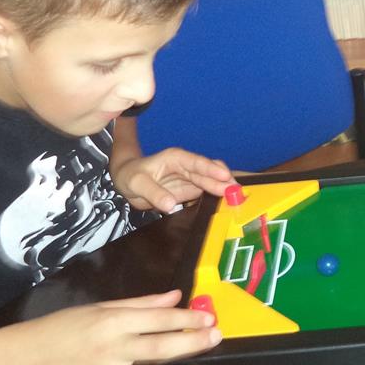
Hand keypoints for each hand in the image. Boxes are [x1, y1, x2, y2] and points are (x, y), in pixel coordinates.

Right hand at [12, 290, 221, 364]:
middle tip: (214, 337)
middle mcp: (109, 350)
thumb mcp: (102, 307)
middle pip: (158, 348)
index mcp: (111, 322)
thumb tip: (176, 297)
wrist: (28, 358)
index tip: (209, 318)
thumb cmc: (65, 327)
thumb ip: (141, 304)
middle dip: (192, 343)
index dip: (187, 318)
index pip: (158, 319)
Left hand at [111, 147, 233, 212]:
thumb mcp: (138, 183)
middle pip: (209, 173)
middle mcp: (187, 167)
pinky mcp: (190, 190)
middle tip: (238, 192)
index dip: (211, 169)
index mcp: (176, 158)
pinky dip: (217, 197)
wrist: (127, 182)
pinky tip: (226, 204)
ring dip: (224, 190)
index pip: (197, 163)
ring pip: (211, 183)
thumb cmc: (131, 176)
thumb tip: (171, 205)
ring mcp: (190, 179)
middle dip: (224, 181)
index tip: (225, 176)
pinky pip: (207, 193)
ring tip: (237, 199)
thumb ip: (154, 193)